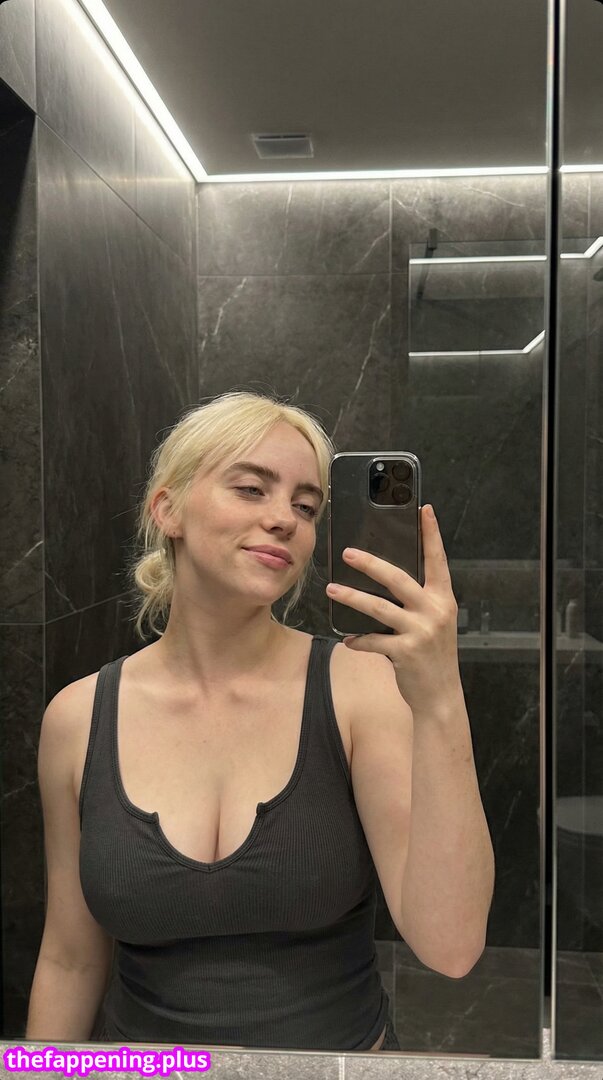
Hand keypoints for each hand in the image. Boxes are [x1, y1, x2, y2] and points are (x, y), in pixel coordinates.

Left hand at [325, 505, 460, 711]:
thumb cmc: (433, 655)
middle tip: (347, 553)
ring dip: (351, 597)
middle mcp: (435, 611)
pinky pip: (373, 640)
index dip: (431, 535)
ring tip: (331, 589)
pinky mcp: (406, 652)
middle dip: (370, 564)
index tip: (424, 510)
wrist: (441, 695)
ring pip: (378, 607)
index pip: (437, 560)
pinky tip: (348, 640)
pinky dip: (358, 640)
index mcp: (443, 599)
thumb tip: (386, 578)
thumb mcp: (434, 622)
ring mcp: (421, 632)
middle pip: (398, 578)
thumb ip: (418, 601)